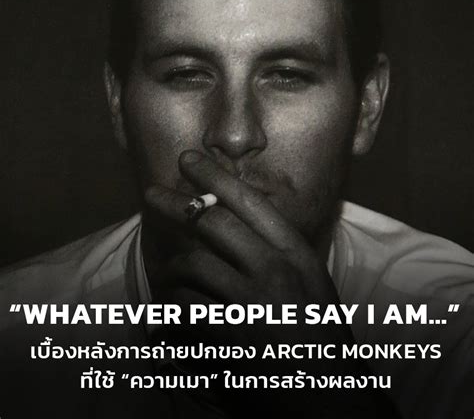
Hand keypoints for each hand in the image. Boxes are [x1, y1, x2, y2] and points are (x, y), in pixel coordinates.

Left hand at [144, 150, 399, 417]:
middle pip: (211, 222)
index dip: (214, 176)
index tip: (188, 159)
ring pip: (191, 265)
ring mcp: (250, 303)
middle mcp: (274, 271)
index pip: (249, 202)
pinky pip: (183, 309)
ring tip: (169, 273)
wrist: (330, 396)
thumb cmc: (319, 336)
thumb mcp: (310, 283)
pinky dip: (172, 309)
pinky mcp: (227, 337)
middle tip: (151, 193)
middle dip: (174, 202)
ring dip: (173, 268)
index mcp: (296, 253)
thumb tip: (230, 220)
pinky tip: (171, 316)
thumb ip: (275, 251)